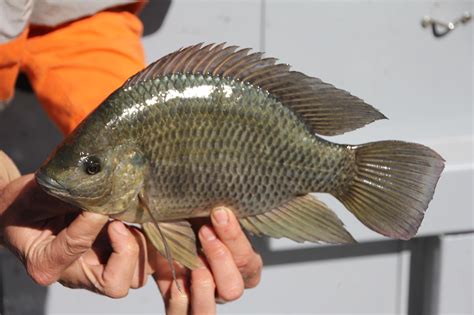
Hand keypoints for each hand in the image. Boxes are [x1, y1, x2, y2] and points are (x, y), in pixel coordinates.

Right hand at [0, 174, 151, 296]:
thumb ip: (65, 195)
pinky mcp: (111, 259)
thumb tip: (101, 183)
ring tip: (125, 221)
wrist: (25, 213)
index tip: (98, 205)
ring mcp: (96, 268)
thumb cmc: (25, 206)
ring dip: (139, 248)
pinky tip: (136, 220)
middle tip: (118, 223)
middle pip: (114, 283)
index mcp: (46, 263)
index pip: (76, 246)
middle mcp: (74, 274)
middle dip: (126, 251)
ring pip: (134, 277)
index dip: (91, 222)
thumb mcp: (34, 196)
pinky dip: (145, 243)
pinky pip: (140, 262)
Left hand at [151, 207, 262, 314]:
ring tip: (189, 256)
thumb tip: (223, 203)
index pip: (248, 262)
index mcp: (244, 268)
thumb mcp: (213, 214)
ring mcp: (203, 300)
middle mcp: (225, 288)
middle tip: (205, 231)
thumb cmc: (198, 219)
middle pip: (232, 289)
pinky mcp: (178, 306)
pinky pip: (178, 310)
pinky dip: (174, 289)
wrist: (169, 229)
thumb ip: (222, 214)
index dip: (234, 239)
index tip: (219, 213)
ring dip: (200, 282)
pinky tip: (168, 263)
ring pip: (208, 310)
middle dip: (220, 259)